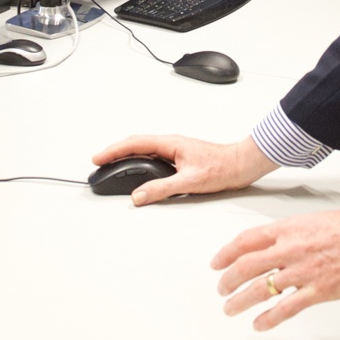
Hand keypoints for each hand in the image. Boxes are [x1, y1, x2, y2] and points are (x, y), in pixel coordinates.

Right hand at [91, 134, 276, 204]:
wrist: (241, 164)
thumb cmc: (222, 167)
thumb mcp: (189, 181)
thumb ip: (162, 188)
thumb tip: (139, 195)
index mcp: (170, 143)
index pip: (134, 143)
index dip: (113, 151)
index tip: (98, 157)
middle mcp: (171, 143)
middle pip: (135, 144)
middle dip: (115, 152)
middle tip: (99, 162)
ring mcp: (175, 149)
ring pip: (143, 149)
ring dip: (126, 155)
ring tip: (112, 165)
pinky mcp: (180, 157)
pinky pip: (153, 155)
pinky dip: (139, 160)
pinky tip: (138, 169)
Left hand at [212, 205, 339, 330]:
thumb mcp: (316, 220)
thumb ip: (294, 233)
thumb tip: (280, 243)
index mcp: (289, 228)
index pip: (246, 240)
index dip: (226, 253)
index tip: (218, 262)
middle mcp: (291, 249)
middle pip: (246, 266)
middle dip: (228, 280)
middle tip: (221, 288)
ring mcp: (303, 271)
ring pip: (260, 288)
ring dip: (241, 300)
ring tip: (231, 307)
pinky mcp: (318, 291)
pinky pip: (286, 308)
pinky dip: (269, 318)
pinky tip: (259, 323)